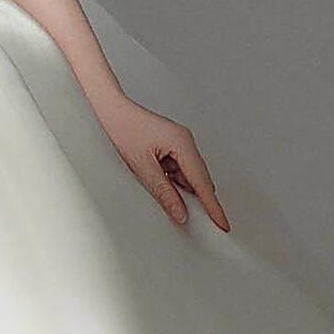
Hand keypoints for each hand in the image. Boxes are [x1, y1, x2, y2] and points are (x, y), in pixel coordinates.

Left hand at [92, 96, 229, 231]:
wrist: (110, 110)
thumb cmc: (123, 129)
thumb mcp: (142, 168)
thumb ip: (164, 193)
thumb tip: (180, 212)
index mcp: (182, 143)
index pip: (202, 183)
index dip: (213, 206)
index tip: (222, 223)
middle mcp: (185, 142)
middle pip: (199, 179)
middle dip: (198, 201)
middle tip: (201, 223)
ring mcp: (179, 143)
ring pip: (187, 176)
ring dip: (179, 190)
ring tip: (165, 196)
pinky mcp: (170, 146)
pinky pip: (177, 170)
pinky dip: (172, 181)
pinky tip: (160, 185)